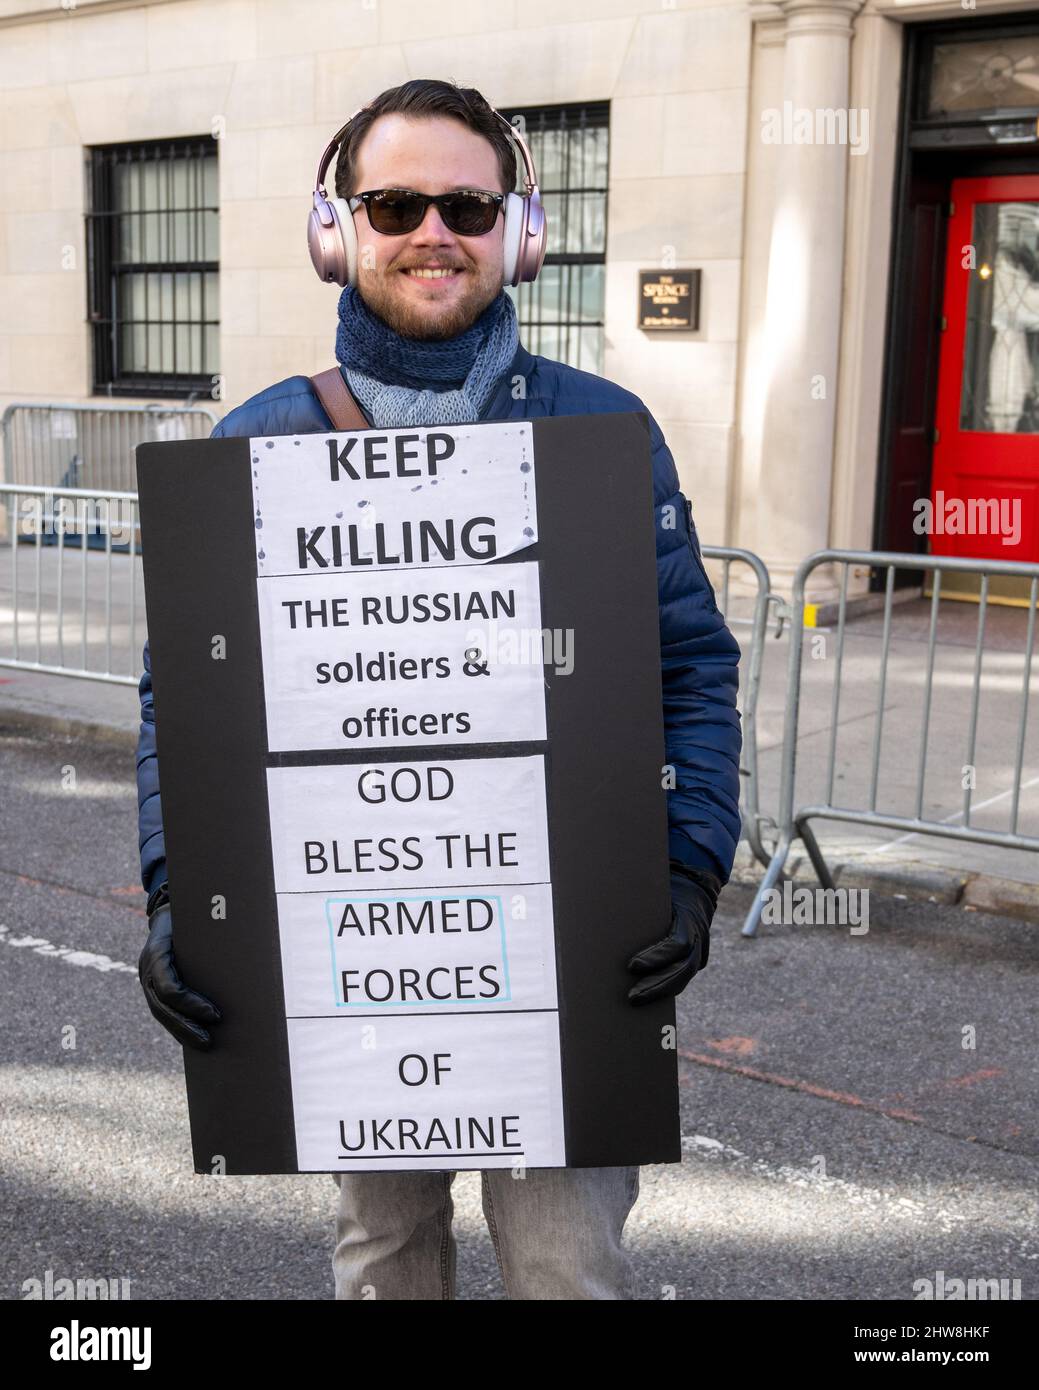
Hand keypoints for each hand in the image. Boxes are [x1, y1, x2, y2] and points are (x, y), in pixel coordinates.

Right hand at [138, 886, 221, 1049]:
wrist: (167, 907)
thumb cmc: (190, 912)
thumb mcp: (198, 918)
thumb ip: (214, 932)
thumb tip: (246, 941)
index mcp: (157, 952)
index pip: (169, 987)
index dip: (191, 1004)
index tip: (215, 1014)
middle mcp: (147, 968)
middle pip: (163, 1007)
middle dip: (187, 1026)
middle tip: (210, 1041)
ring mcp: (146, 978)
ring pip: (160, 1013)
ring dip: (182, 1031)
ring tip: (206, 1044)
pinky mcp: (151, 984)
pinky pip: (162, 1009)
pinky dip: (178, 1024)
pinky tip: (195, 1034)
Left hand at [627, 861, 719, 1005]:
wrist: (694, 890)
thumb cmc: (666, 887)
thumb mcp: (655, 886)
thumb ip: (638, 896)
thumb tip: (603, 897)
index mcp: (689, 917)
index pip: (677, 944)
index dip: (656, 957)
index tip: (631, 966)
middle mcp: (699, 938)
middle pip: (683, 969)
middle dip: (657, 985)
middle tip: (631, 996)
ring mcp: (701, 952)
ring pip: (683, 979)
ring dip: (659, 993)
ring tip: (634, 1001)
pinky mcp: (695, 962)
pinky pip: (681, 980)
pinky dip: (663, 991)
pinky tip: (645, 998)